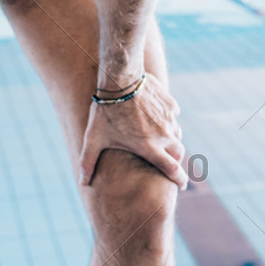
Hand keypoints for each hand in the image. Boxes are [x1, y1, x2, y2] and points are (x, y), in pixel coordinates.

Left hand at [77, 73, 186, 188]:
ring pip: (177, 133)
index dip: (180, 180)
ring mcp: (169, 119)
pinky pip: (174, 115)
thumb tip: (82, 182)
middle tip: (169, 162)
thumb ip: (88, 162)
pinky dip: (168, 119)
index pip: (172, 170)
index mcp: (149, 148)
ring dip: (172, 139)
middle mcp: (164, 135)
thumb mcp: (94, 139)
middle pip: (178, 153)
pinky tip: (157, 116)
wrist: (120, 79)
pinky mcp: (170, 104)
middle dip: (175, 160)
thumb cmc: (106, 111)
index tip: (182, 186)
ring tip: (162, 139)